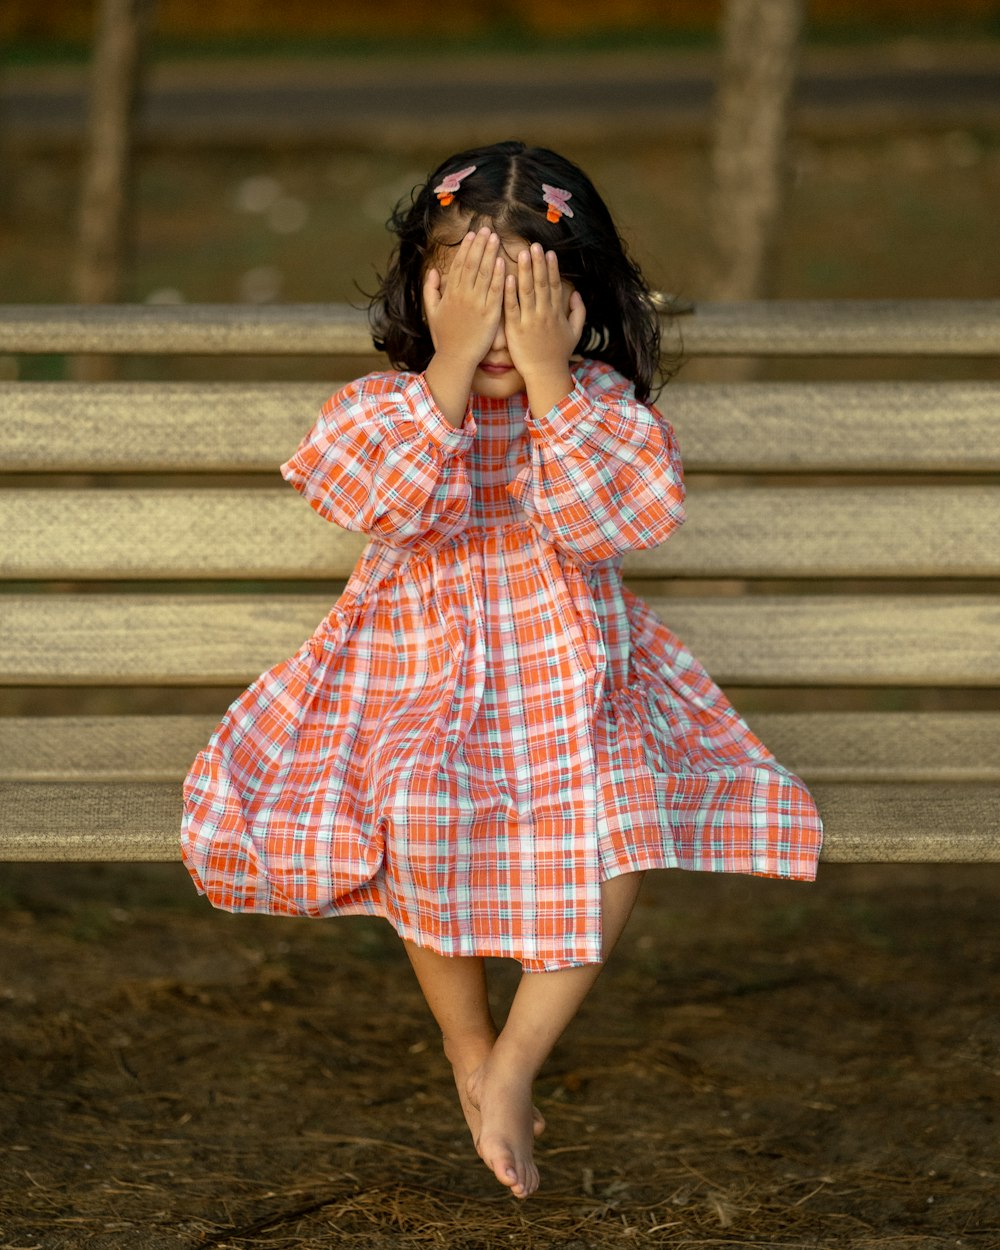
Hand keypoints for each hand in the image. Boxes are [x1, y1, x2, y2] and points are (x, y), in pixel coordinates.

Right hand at [422, 227, 504, 369]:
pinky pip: (496, 291)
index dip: (466, 248)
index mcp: (450, 293)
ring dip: (490, 254)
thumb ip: (430, 290)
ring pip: (484, 273)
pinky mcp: (490, 314)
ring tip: (495, 238)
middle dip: (480, 245)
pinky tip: (502, 262)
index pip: (459, 264)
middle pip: (473, 263)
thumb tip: (432, 271)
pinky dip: (499, 276)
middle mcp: (463, 295)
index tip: (472, 234)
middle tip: (487, 229)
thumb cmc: (445, 337)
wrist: (456, 358)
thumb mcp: (432, 312)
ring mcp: (477, 303)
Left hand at [502, 243, 586, 388]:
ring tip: (522, 254)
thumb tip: (576, 294)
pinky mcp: (516, 329)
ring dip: (525, 271)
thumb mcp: (575, 332)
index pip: (553, 285)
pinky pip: (513, 307)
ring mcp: (529, 320)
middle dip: (538, 263)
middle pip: (540, 283)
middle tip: (534, 245)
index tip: (549, 252)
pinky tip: (508, 277)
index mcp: (556, 312)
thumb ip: (578, 312)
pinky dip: (510, 292)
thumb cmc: (559, 355)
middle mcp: (544, 313)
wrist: (546, 374)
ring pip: (527, 291)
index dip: (551, 268)